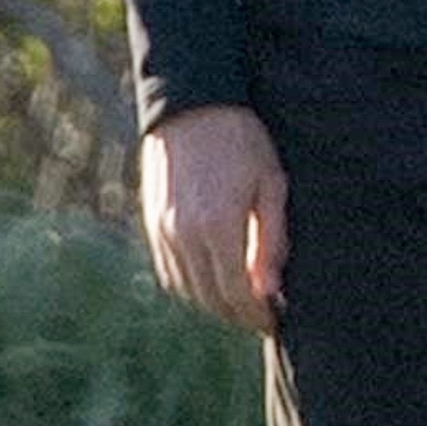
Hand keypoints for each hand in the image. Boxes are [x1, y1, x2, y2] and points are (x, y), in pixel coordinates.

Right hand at [140, 104, 287, 333]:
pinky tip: (212, 281)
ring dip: (213, 304)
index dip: (256, 315)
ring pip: (186, 290)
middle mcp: (184, 235)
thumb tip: (271, 290)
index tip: (275, 322)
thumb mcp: (270, 183)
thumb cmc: (242, 140)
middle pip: (210, 299)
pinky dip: (190, 286)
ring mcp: (163, 230)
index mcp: (218, 227)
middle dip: (237, 315)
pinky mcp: (151, 222)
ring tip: (240, 301)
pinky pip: (168, 272)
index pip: (236, 294)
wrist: (192, 103)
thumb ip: (272, 240)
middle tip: (261, 316)